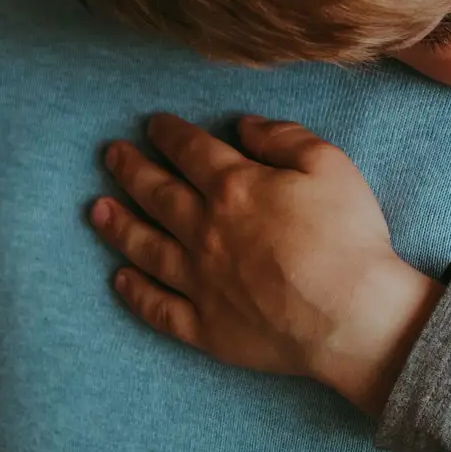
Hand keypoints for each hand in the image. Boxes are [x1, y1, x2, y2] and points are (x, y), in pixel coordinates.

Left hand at [89, 113, 442, 416]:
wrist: (353, 315)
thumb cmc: (347, 237)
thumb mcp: (329, 165)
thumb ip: (283, 138)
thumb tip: (244, 125)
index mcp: (234, 188)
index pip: (191, 152)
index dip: (168, 134)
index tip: (152, 125)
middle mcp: (205, 231)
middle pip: (157, 194)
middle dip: (131, 171)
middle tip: (111, 155)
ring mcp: (200, 282)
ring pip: (146, 248)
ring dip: (118, 226)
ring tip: (97, 210)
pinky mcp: (205, 327)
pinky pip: (159, 307)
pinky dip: (135, 293)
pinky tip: (120, 280)